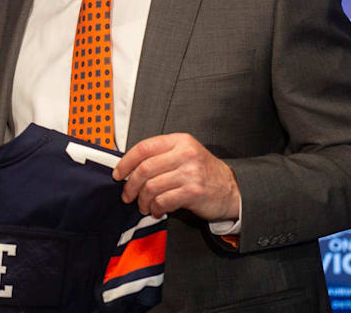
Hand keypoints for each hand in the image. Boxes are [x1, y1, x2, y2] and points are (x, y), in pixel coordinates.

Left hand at [112, 133, 239, 221]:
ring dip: (142, 200)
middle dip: (131, 185)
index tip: (118, 174)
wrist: (232, 189)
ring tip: (144, 206)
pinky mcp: (194, 192)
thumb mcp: (185, 154)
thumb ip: (161, 156)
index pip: (144, 147)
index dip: (126, 162)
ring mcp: (190, 173)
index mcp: (180, 141)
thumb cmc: (203, 173)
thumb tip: (128, 168)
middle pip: (144, 169)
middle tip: (127, 195)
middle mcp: (185, 154)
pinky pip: (163, 201)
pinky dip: (155, 208)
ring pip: (151, 187)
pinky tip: (157, 210)